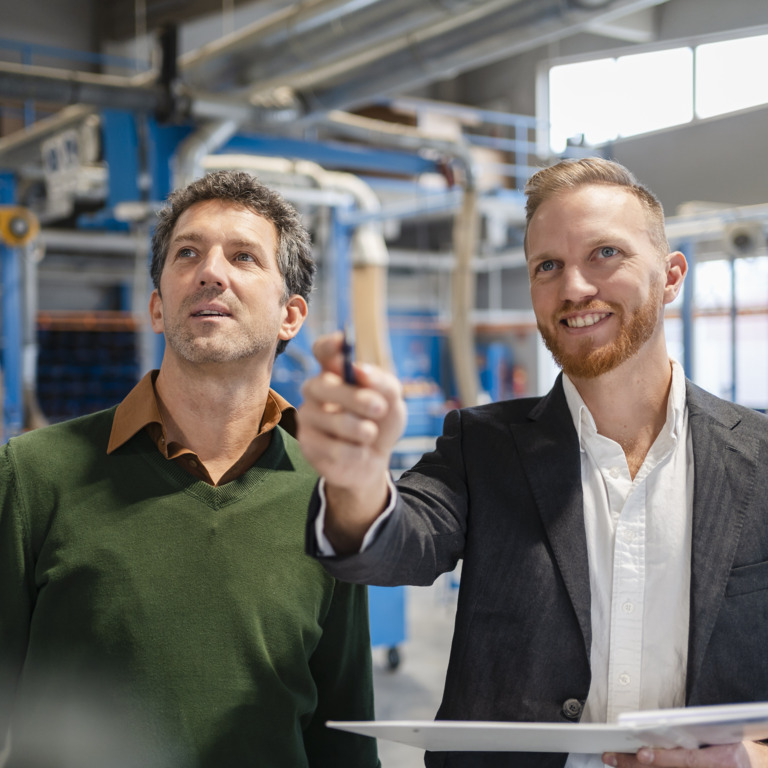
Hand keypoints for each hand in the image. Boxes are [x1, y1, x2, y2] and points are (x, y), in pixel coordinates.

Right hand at [298, 332, 406, 551]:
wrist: (374, 461)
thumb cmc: (381, 423)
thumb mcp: (393, 402)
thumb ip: (383, 383)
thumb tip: (360, 371)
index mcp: (336, 372)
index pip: (323, 351)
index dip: (329, 344)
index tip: (343, 342)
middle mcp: (316, 390)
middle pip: (324, 385)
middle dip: (355, 397)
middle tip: (379, 408)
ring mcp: (308, 416)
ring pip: (332, 419)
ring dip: (361, 429)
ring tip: (371, 434)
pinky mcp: (307, 444)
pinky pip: (333, 448)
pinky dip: (356, 452)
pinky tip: (358, 452)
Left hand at [603, 741, 767, 767]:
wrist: (748, 766)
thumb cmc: (730, 746)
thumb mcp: (719, 733)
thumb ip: (694, 732)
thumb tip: (662, 725)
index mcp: (720, 761)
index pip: (686, 760)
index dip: (663, 758)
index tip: (641, 753)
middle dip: (635, 765)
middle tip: (612, 757)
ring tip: (614, 761)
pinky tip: (631, 766)